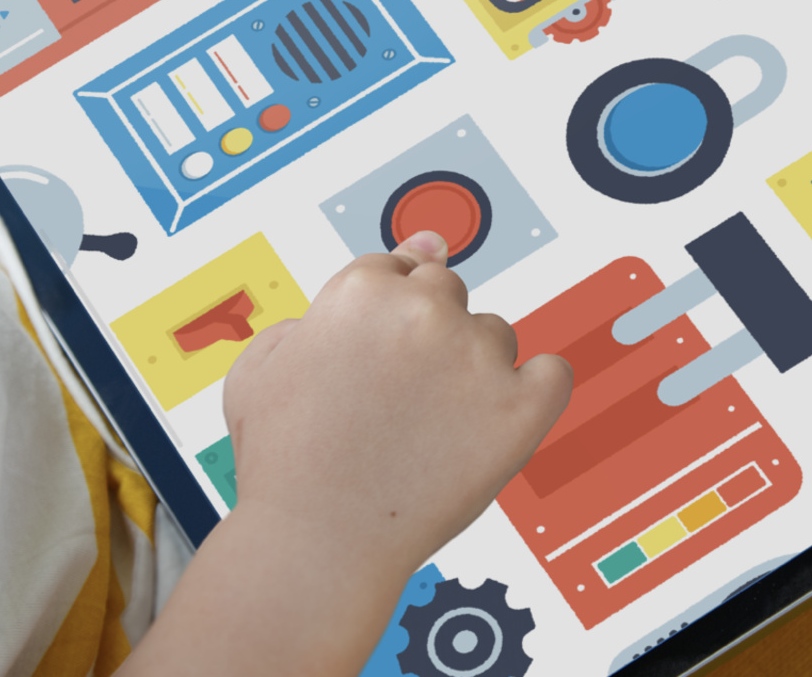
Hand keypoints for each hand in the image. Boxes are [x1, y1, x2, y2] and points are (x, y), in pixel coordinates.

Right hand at [222, 230, 573, 581]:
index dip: (391, 312)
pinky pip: (554, 375)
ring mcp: (476, 357)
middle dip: (428, 333)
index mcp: (362, 290)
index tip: (388, 350)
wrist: (317, 544)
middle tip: (400, 397)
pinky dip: (537, 389)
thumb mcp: (258, 369)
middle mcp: (423, 310)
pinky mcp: (521, 409)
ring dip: (474, 367)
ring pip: (496, 335)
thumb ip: (311, 312)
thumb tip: (385, 271)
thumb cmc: (282, 463)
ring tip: (431, 429)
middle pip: (447, 292)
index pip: (401, 267)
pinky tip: (508, 414)